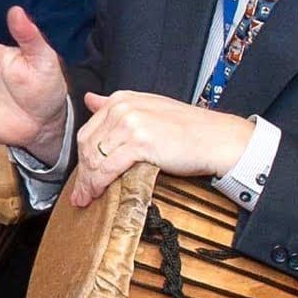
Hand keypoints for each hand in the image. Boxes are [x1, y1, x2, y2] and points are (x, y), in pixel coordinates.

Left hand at [69, 90, 254, 206]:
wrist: (217, 138)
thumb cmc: (187, 127)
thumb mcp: (147, 107)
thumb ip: (115, 104)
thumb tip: (90, 99)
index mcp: (121, 99)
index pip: (89, 130)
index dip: (82, 156)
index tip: (80, 175)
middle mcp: (122, 108)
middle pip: (88, 145)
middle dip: (81, 172)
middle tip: (79, 193)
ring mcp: (130, 124)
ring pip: (96, 158)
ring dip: (87, 182)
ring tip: (86, 198)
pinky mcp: (140, 143)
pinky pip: (109, 167)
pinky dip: (99, 183)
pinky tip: (98, 194)